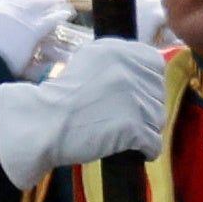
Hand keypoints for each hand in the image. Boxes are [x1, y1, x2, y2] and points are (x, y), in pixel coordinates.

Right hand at [0, 28, 175, 182]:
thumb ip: (120, 59)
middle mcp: (129, 71)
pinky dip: (146, 150)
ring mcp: (134, 99)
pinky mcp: (134, 127)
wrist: (44, 124)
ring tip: (123, 134)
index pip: (156, 65)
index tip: (134, 95)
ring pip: (157, 119)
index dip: (147, 83)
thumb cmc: (63, 97)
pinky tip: (135, 150)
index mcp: (119, 50)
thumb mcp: (90, 60)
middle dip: (146, 108)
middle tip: (123, 118)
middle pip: (158, 94)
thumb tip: (149, 70)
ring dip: (145, 129)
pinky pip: (154, 143)